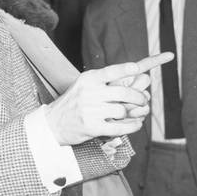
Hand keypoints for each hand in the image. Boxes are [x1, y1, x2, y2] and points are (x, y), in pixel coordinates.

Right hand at [45, 53, 173, 141]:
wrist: (53, 123)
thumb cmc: (74, 103)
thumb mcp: (83, 85)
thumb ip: (104, 80)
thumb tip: (134, 74)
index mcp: (87, 80)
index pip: (109, 71)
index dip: (125, 69)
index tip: (137, 68)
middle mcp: (88, 93)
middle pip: (122, 92)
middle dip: (138, 97)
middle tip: (143, 100)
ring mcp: (89, 111)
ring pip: (122, 111)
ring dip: (132, 113)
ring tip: (134, 114)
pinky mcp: (92, 127)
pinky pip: (119, 127)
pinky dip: (132, 126)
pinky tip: (135, 124)